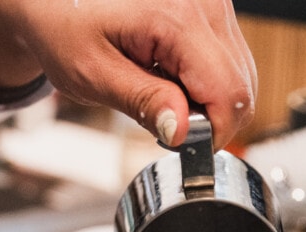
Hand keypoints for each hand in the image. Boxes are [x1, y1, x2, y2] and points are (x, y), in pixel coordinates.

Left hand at [0, 0, 256, 147]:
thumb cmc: (63, 25)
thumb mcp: (92, 74)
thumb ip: (141, 103)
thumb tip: (182, 131)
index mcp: (177, 18)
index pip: (229, 93)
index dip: (211, 133)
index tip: (177, 144)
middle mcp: (206, 4)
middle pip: (242, 87)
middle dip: (211, 120)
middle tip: (164, 124)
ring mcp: (213, 4)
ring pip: (240, 76)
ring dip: (208, 102)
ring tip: (161, 97)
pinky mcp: (212, 10)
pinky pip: (228, 61)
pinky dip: (205, 84)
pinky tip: (169, 80)